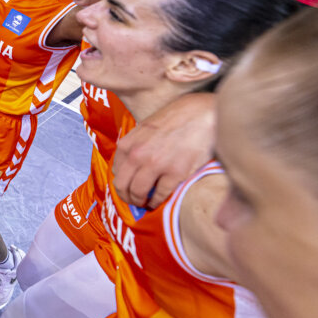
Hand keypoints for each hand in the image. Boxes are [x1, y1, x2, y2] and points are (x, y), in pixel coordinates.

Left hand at [111, 91, 214, 207]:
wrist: (201, 113)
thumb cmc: (176, 118)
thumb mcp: (146, 128)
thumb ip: (136, 146)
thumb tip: (133, 168)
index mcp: (128, 144)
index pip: (116, 172)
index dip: (122, 183)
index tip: (129, 188)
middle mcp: (137, 155)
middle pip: (122, 186)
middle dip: (127, 198)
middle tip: (135, 201)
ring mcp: (156, 164)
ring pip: (138, 193)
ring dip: (141, 202)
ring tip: (147, 204)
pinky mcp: (175, 173)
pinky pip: (160, 195)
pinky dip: (158, 202)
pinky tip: (160, 201)